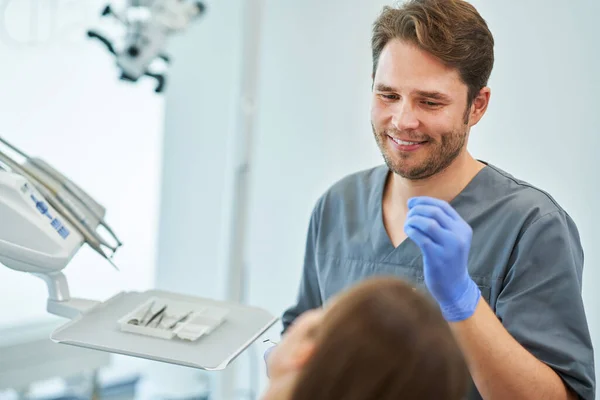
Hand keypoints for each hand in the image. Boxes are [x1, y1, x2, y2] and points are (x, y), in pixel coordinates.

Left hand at [404, 196, 479, 321]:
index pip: (443, 206)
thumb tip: (417, 206)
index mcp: (463, 228)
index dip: (425, 201)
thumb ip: (441, 224)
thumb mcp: (452, 239)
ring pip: (428, 223)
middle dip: (417, 209)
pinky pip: (421, 237)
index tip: (412, 202)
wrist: (454, 287)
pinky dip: (411, 231)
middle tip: (408, 215)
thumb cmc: (448, 260)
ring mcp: (449, 247)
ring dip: (413, 220)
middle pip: (434, 212)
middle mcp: (459, 236)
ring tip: (407, 224)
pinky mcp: (437, 257)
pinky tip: (407, 231)